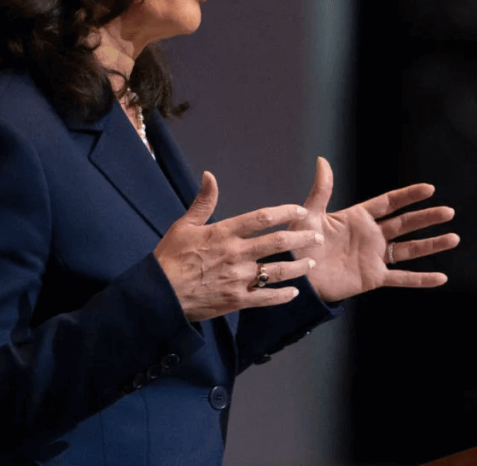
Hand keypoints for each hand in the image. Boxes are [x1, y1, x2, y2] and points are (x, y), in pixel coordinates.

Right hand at [154, 172, 324, 320]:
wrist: (159, 295)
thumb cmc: (170, 258)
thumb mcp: (184, 225)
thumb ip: (203, 202)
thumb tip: (209, 176)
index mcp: (224, 233)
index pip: (262, 218)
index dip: (285, 212)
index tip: (300, 211)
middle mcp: (236, 254)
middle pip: (277, 243)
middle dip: (301, 238)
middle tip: (317, 237)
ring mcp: (238, 279)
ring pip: (277, 271)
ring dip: (298, 267)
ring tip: (311, 263)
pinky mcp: (236, 300)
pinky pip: (265, 298)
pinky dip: (282, 296)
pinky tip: (294, 292)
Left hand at [291, 157, 458, 301]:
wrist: (296, 277)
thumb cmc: (298, 244)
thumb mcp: (308, 214)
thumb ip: (321, 190)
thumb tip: (323, 160)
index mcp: (357, 218)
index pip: (389, 203)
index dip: (408, 196)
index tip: (429, 189)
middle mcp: (371, 236)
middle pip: (405, 224)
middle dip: (427, 218)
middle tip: (449, 212)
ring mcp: (374, 257)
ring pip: (409, 249)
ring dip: (432, 244)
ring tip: (454, 238)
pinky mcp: (374, 278)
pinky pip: (402, 278)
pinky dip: (421, 279)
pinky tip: (441, 277)